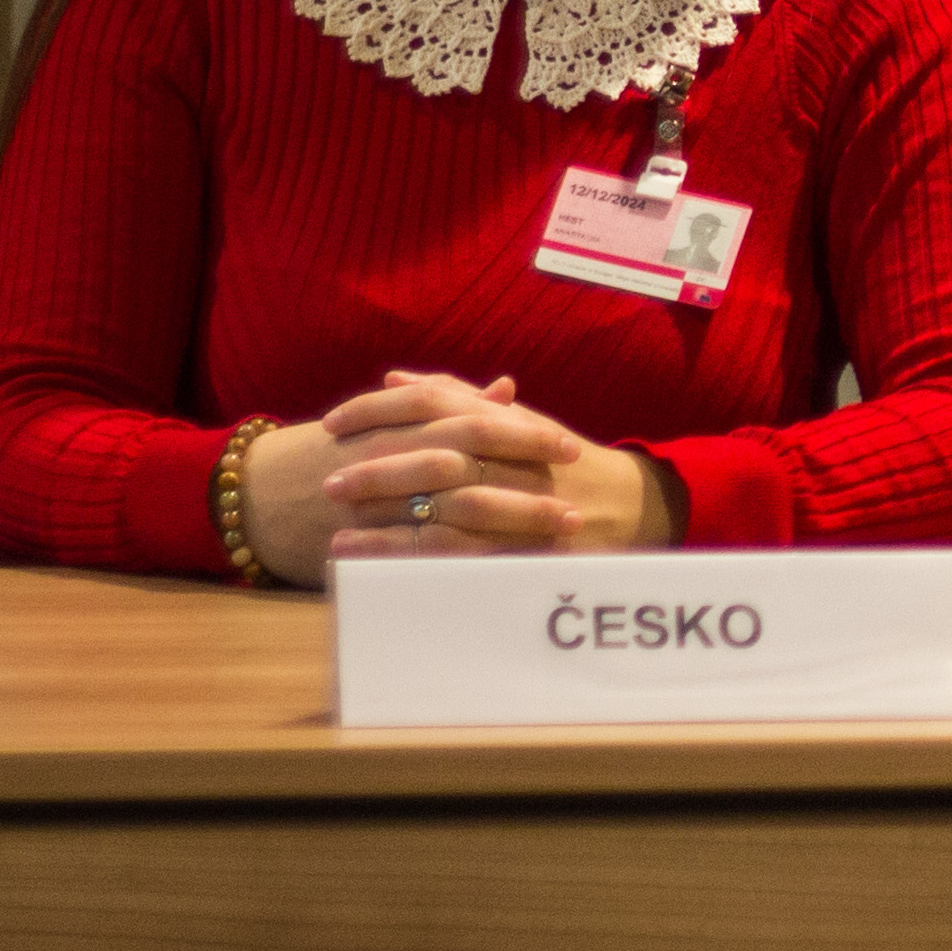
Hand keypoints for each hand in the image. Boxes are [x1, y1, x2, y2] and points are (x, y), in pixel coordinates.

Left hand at [234, 372, 679, 582]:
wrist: (624, 505)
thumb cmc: (555, 461)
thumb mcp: (510, 420)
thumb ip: (454, 399)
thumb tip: (395, 378)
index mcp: (501, 420)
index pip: (432, 403)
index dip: (378, 410)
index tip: (333, 424)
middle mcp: (507, 457)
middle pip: (432, 459)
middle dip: (375, 472)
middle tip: (328, 483)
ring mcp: (515, 504)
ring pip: (440, 514)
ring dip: (384, 528)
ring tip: (337, 539)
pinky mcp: (518, 547)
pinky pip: (459, 557)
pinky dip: (413, 563)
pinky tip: (377, 572)